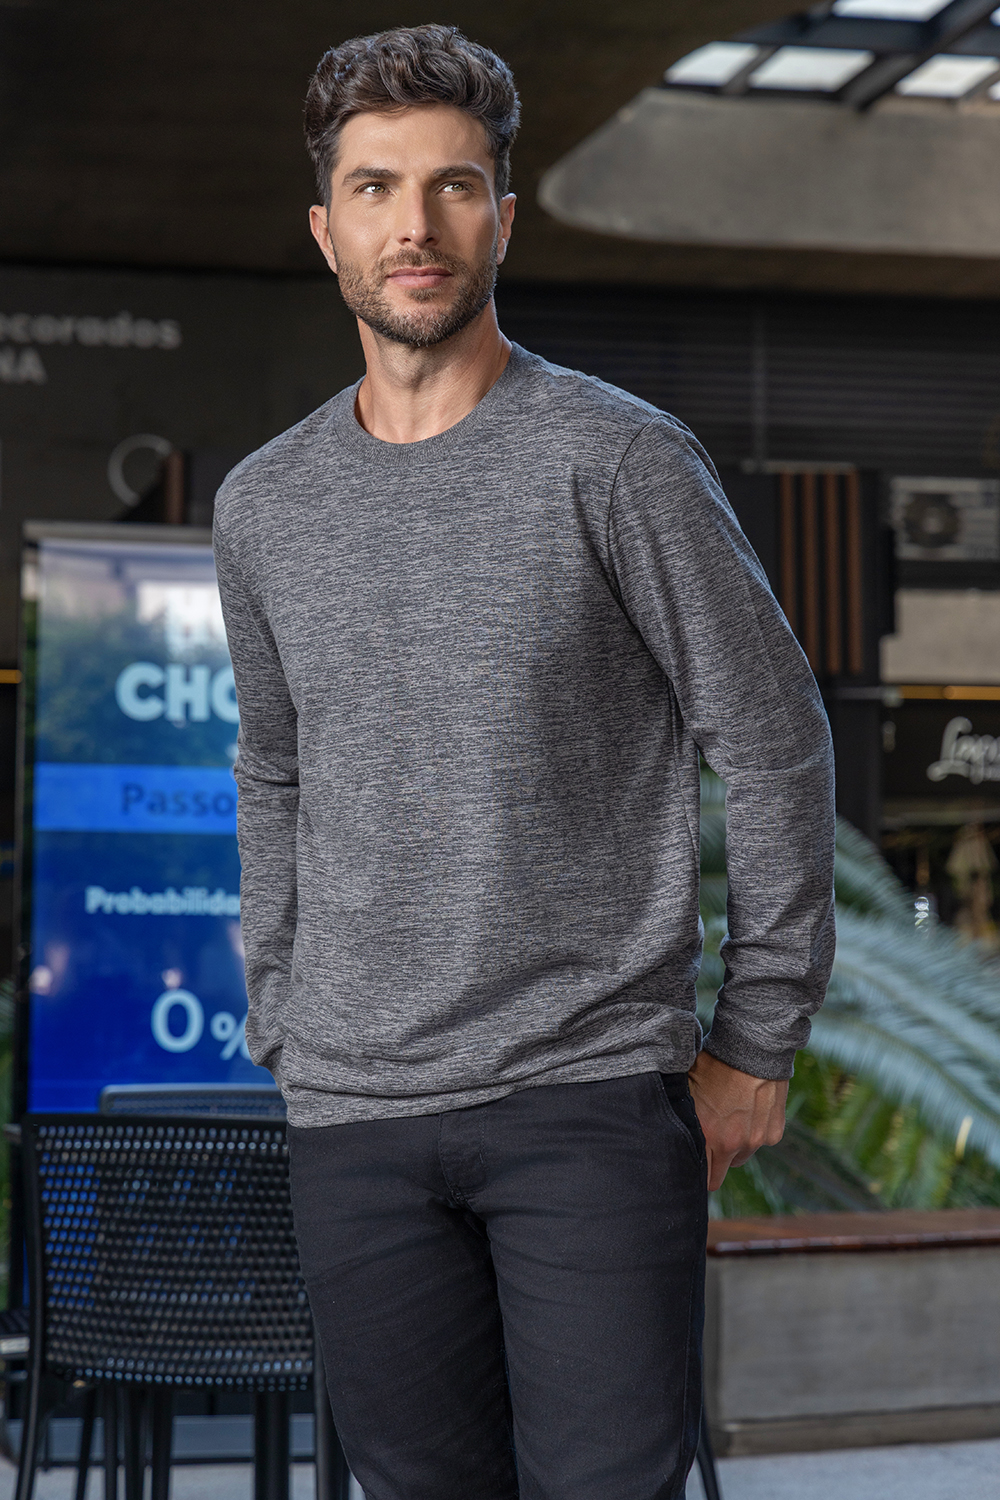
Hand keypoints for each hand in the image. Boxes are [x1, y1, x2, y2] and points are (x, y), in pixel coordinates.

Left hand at [687, 1050, 787, 1191]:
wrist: (753, 1048)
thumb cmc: (715, 1063)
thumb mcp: (688, 1087)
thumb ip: (682, 1114)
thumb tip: (665, 1128)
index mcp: (708, 1136)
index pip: (701, 1178)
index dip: (694, 1172)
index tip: (690, 1164)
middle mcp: (733, 1144)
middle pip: (720, 1175)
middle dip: (713, 1164)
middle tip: (709, 1142)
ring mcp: (756, 1140)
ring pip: (741, 1156)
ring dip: (735, 1146)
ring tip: (730, 1117)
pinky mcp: (774, 1133)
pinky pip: (761, 1141)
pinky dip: (755, 1131)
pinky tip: (750, 1108)